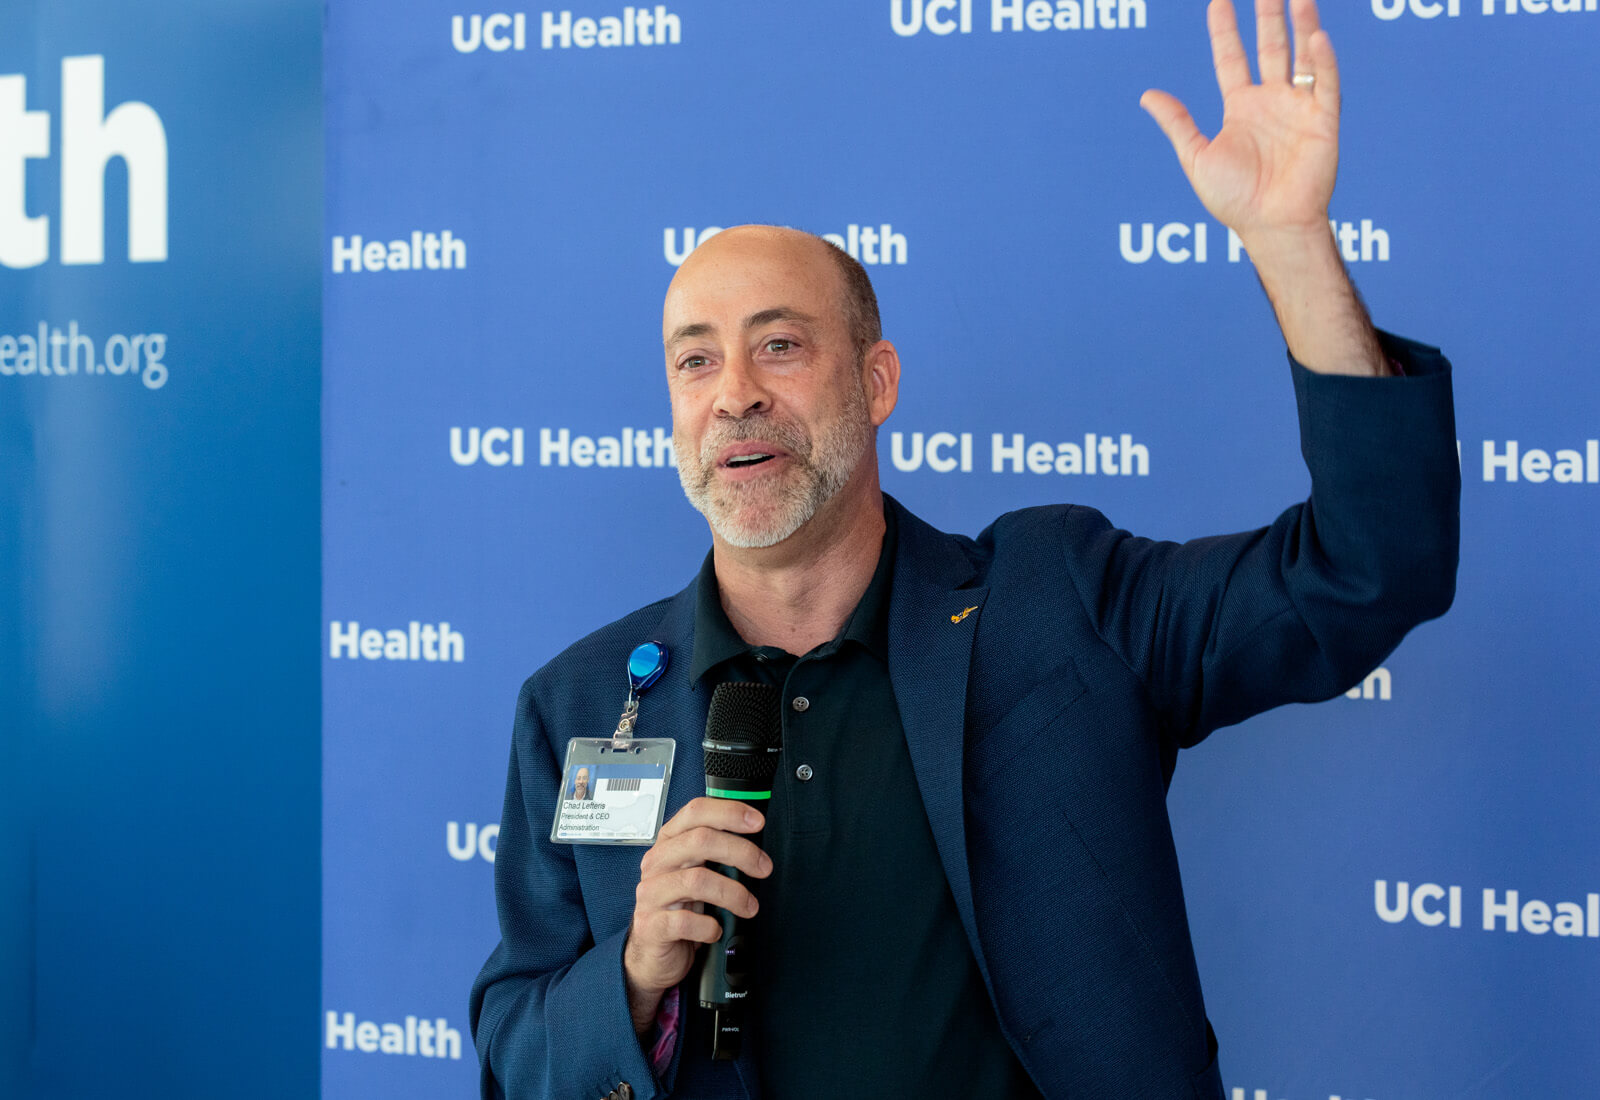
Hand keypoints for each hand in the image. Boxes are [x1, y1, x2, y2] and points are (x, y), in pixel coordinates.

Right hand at [622, 797, 770, 1034]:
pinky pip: (685, 921)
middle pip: (700, 840)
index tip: (758, 821)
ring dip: (733, 893)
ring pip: (696, 880)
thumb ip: (718, 855)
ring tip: (750, 907)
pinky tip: (716, 930)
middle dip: (741, 852)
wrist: (654, 956)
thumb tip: (758, 845)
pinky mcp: (651, 925)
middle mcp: (657, 863)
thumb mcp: (699, 875)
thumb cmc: (682, 910)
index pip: (696, 812)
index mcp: (670, 843)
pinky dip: (709, 926)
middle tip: (764, 868)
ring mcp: (650, 894)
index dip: (729, 812)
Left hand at [1140, 0, 1339, 248]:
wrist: (1270, 226)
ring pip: (1301, 55)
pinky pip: (1326, 83)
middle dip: (1267, 14)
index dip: (1224, 29)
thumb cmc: (1233, 200)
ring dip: (1301, 24)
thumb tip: (1146, 95)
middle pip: (1269, 46)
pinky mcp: (1323, 120)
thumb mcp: (1197, 157)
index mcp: (1240, 108)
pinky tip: (1317, 38)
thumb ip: (1177, 123)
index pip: (1231, 57)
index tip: (1218, 0)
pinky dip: (1323, 61)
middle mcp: (1271, 100)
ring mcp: (1299, 107)